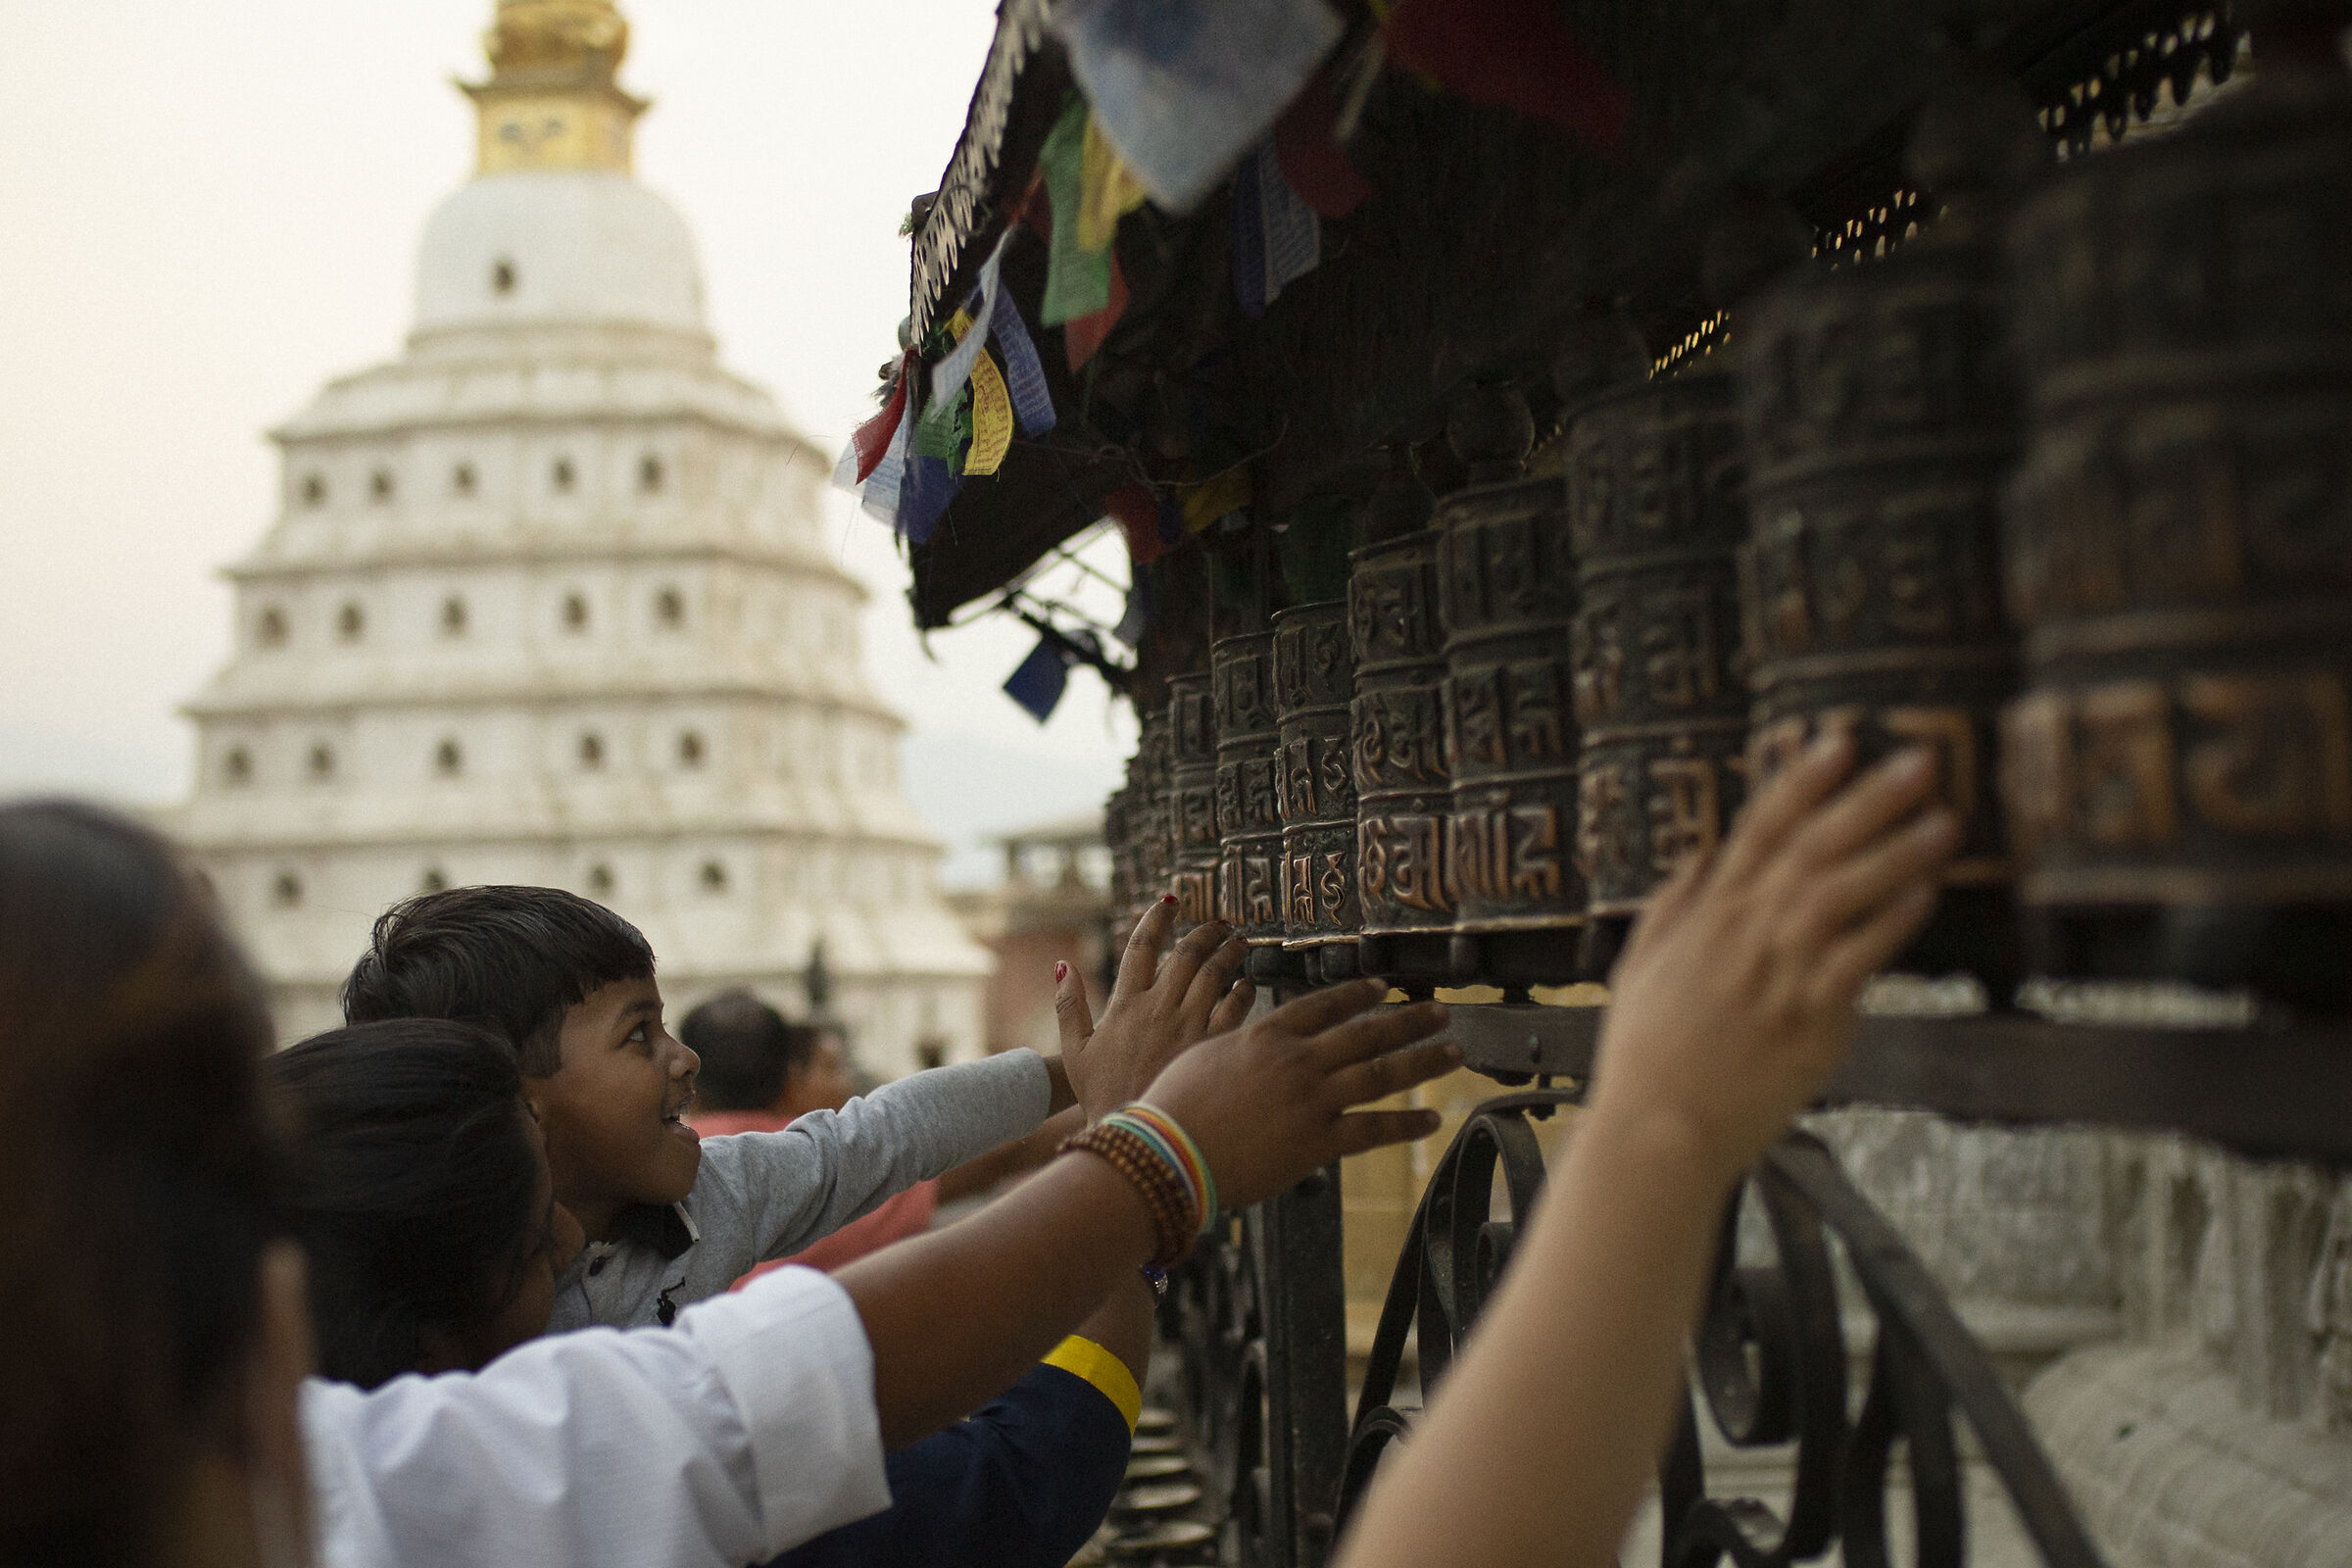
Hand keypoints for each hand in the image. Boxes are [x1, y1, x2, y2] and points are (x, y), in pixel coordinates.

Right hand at [1058, 899, 1252, 1123]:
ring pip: (1216, 973)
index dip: (1156, 919)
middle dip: (1205, 931)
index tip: (1169, 901)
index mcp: (1125, 1005)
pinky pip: (1237, 1007)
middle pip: (1187, 953)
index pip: (1142, 946)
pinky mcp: (1215, 1046)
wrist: (1138, 1140)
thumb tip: (1063, 963)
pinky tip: (1248, 986)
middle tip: (1219, 923)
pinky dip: (1245, 990)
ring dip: (1229, 952)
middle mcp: (1159, 1008)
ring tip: (1238, 943)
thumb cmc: (1102, 1098)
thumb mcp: (1075, 1052)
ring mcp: (1190, 1026)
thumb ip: (1068, 1005)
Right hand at [1142, 979, 1459, 1209]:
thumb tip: (1257, 1039)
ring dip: (1422, 1061)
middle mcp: (1296, 1061)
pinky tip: (1431, 1119)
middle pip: (1366, 1033)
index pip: (1324, 1005)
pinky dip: (1406, 1124)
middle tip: (1441, 1012)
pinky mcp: (1316, 1143)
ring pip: (1381, 1074)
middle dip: (1409, 1021)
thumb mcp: (1203, 1055)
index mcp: (1266, 1034)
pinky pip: (1372, 1130)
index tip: (1382, 988)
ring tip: (1453, 1052)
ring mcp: (1310, 1100)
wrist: (1166, 1153)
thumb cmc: (1170, 1106)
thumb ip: (1241, 1045)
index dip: (1358, 995)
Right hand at [1589, 732, 1958, 1186]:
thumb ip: (1673, 904)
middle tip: (1922, 760)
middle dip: (1869, 799)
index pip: (1758, 829)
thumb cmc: (1646, 1054)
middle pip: (1812, 848)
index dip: (1802, 781)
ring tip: (1945, 819)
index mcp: (1705, 915)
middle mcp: (1742, 934)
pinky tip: (1926, 892)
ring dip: (1897, 852)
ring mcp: (1777, 975)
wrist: (1658, 1129)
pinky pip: (1859, 959)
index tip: (1840, 741)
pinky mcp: (1809, 1020)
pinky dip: (1893, 922)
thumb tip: (1701, 852)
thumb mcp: (1641, 964)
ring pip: (1841, 894)